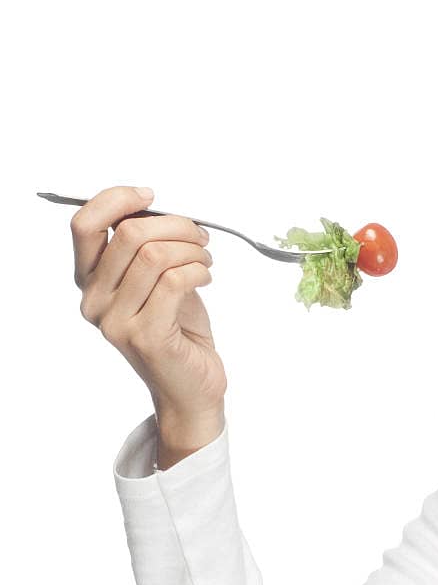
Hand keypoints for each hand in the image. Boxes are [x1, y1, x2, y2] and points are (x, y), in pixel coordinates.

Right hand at [71, 185, 226, 430]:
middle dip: (176, 225)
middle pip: (131, 234)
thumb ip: (143, 247)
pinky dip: (199, 270)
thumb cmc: (175, 329)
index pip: (84, 224)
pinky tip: (205, 278)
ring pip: (156, 255)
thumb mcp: (153, 281)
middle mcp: (95, 301)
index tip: (151, 197)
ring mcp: (117, 321)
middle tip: (199, 236)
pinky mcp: (147, 335)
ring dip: (192, 248)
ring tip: (205, 260)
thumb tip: (156, 206)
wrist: (189, 387)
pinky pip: (175, 280)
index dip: (118, 199)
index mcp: (89, 281)